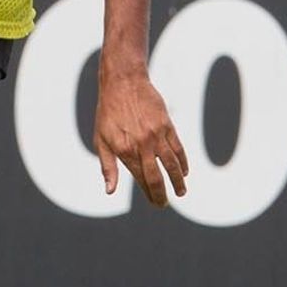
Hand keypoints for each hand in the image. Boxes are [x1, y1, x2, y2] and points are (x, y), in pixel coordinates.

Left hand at [92, 64, 188, 207]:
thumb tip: (110, 191)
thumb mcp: (101, 140)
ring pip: (172, 164)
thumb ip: (108, 167)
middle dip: (162, 194)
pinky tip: (184, 171)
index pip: (141, 180)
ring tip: (181, 192)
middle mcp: (143, 145)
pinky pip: (178, 148)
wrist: (124, 83)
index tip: (155, 203)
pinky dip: (182, 161)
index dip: (150, 195)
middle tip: (164, 204)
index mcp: (125, 151)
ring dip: (178, 181)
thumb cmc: (108, 112)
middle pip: (157, 177)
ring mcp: (157, 135)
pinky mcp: (167, 125)